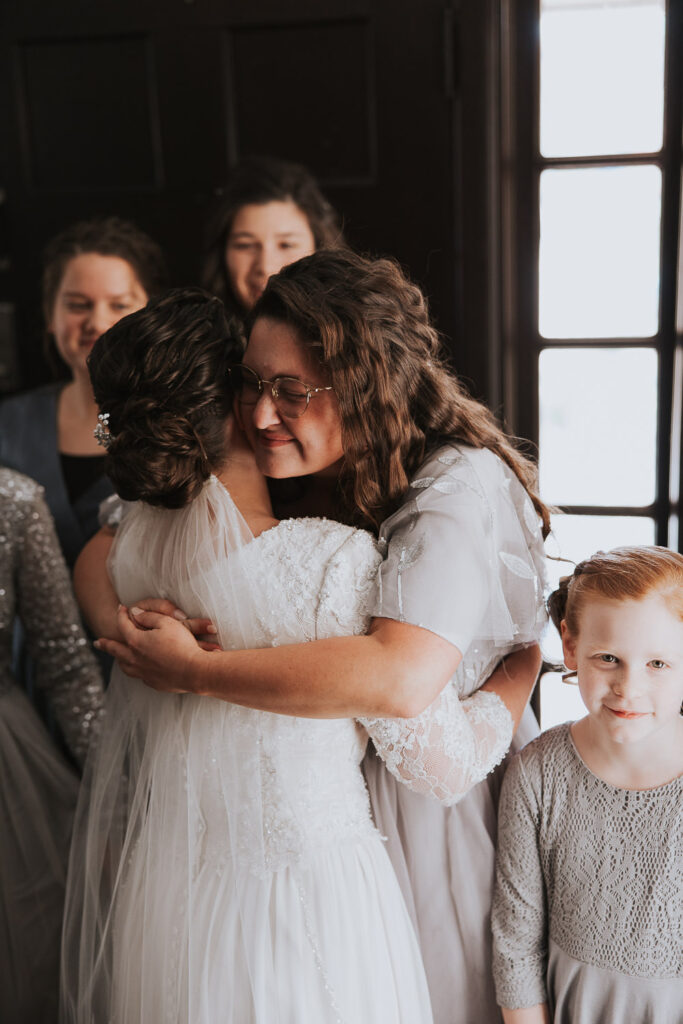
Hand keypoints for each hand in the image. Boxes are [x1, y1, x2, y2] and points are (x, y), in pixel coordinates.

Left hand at [95, 605, 216, 692]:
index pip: (123, 625)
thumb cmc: (182, 644)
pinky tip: (137, 669)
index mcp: (136, 641)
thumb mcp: (167, 622)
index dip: (121, 615)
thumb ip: (149, 616)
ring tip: (116, 657)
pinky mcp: (153, 683)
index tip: (121, 608)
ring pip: (124, 666)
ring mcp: (143, 673)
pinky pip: (138, 675)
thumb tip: (134, 613)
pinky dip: (134, 669)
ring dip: (118, 659)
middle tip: (97, 642)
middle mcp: (135, 659)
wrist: (195, 671)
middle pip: (115, 650)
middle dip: (106, 644)